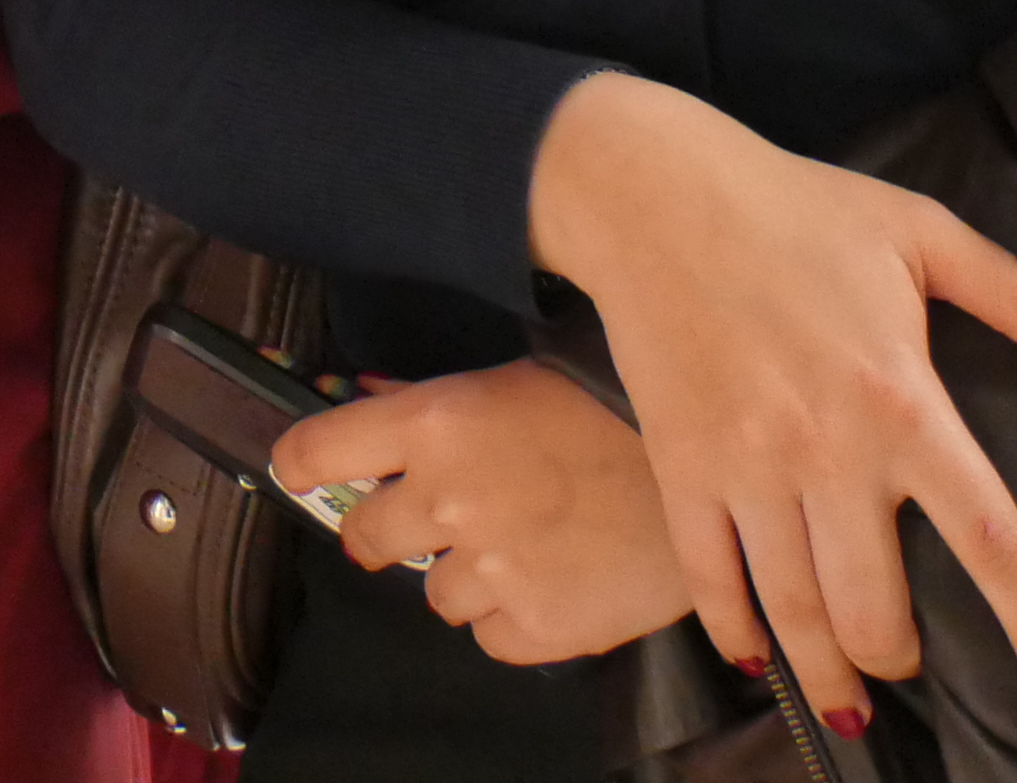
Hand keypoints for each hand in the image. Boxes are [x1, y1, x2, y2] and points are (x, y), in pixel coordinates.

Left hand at [267, 359, 697, 666]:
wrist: (712, 478)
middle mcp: (450, 498)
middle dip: (390, 527)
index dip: (304, 463)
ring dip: (464, 572)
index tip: (304, 471)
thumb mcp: (510, 380)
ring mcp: (492, 569)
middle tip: (439, 514)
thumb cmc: (612, 409)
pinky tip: (553, 575)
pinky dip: (512, 615)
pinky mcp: (537, 629)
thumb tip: (361, 398)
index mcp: (436, 423)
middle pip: (363, 538)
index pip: (316, 452)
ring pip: (433, 594)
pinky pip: (489, 636)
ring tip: (524, 540)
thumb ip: (429, 403)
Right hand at [524, 73, 1016, 732]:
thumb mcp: (920, 231)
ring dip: (827, 673)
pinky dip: (735, 633)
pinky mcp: (682, 465)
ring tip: (847, 701)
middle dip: (899, 659)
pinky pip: (710, 578)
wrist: (653, 191)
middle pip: (878, 609)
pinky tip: (757, 659)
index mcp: (903, 400)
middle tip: (907, 662)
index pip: (990, 541)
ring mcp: (748, 465)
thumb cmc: (795, 207)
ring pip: (796, 612)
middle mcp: (829, 450)